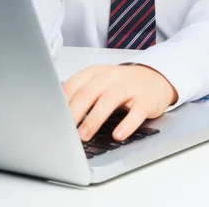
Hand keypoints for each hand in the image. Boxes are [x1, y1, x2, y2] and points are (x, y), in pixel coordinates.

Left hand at [63, 64, 177, 141]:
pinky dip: (127, 124)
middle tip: (65, 130)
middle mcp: (111, 77)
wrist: (155, 78)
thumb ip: (80, 93)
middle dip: (75, 111)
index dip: (62, 102)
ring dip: (95, 118)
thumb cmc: (122, 84)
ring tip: (84, 135)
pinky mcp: (146, 100)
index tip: (53, 118)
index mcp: (96, 73)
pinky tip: (118, 135)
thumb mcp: (100, 82)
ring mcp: (129, 87)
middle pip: (89, 91)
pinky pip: (136, 111)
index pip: (74, 85)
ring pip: (109, 99)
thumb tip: (56, 113)